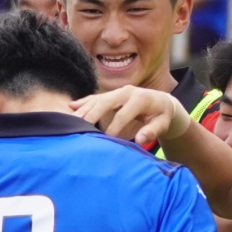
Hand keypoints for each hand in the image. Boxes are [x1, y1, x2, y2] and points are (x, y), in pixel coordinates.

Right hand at [72, 85, 190, 147]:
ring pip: (96, 100)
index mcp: (140, 99)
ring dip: (83, 110)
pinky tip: (70, 107)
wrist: (160, 101)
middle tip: (80, 128)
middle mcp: (126, 92)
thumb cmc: (161, 116)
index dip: (115, 127)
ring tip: (70, 120)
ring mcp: (116, 92)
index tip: (107, 140)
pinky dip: (82, 103)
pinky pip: (94, 98)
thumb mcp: (162, 124)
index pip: (124, 114)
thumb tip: (140, 140)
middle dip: (92, 115)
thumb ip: (152, 131)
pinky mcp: (110, 95)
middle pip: (105, 102)